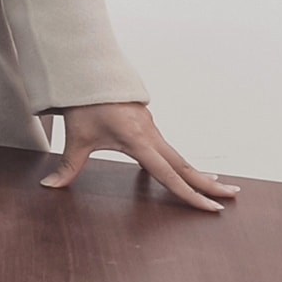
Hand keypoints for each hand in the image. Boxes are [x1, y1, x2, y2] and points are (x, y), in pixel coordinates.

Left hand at [42, 102, 239, 211]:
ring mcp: (150, 128)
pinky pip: (166, 147)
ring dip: (195, 172)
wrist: (86, 72)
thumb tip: (50, 186)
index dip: (190, 194)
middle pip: (184, 165)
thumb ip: (68, 166)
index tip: (211, 208)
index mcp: (139, 141)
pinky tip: (179, 169)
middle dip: (208, 184)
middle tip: (232, 197)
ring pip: (177, 155)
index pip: (169, 175)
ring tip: (215, 186)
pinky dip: (177, 161)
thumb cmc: (83, 103)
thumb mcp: (76, 137)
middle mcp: (150, 135)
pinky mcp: (145, 123)